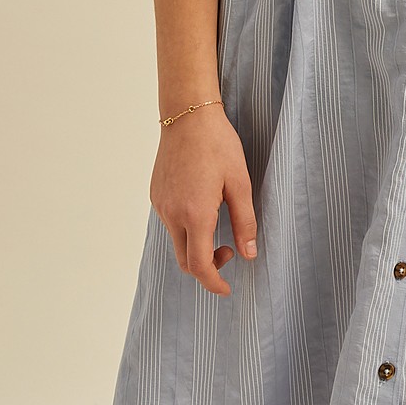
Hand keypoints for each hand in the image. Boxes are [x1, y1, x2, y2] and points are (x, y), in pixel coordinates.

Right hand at [150, 105, 257, 293]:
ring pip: (176, 242)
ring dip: (196, 246)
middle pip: (184, 261)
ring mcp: (160, 204)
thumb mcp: (241, 184)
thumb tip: (249, 254)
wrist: (187, 116)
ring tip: (218, 224)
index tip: (227, 289)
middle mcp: (172, 214)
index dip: (214, 283)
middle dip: (206, 267)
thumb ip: (245, 222)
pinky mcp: (156, 195)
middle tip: (229, 252)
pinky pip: (169, 223)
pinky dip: (186, 229)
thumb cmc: (218, 145)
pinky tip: (202, 209)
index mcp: (195, 214)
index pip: (199, 265)